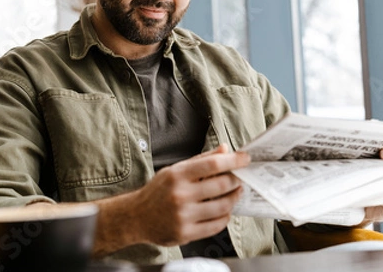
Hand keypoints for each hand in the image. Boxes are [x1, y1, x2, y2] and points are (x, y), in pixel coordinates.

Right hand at [128, 144, 249, 246]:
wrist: (136, 217)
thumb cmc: (158, 191)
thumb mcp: (176, 170)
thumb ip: (201, 160)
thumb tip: (225, 149)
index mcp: (177, 175)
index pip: (212, 164)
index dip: (233, 160)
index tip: (245, 158)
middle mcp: (180, 195)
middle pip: (221, 185)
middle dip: (236, 180)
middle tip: (241, 178)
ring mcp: (183, 215)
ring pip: (222, 207)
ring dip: (234, 198)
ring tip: (235, 193)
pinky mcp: (185, 233)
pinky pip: (216, 225)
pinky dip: (225, 217)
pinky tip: (225, 210)